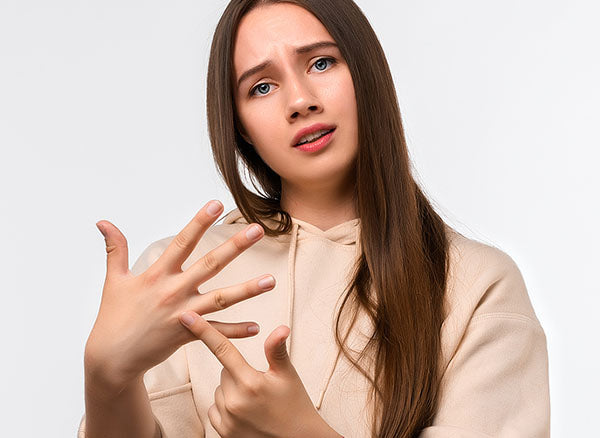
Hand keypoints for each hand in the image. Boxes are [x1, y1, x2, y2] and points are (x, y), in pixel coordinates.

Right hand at [84, 200, 274, 396]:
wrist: (111, 358)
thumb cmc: (113, 316)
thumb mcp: (113, 280)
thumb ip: (115, 249)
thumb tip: (103, 222)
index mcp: (157, 275)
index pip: (182, 242)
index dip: (199, 222)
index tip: (216, 204)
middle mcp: (173, 291)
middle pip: (210, 264)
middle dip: (235, 246)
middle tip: (258, 230)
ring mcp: (183, 314)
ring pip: (221, 299)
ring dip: (248, 290)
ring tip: (271, 280)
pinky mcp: (187, 335)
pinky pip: (216, 333)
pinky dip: (236, 331)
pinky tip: (256, 327)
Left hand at [179, 315, 330, 437]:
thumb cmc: (296, 407)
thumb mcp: (288, 376)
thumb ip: (276, 351)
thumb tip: (281, 328)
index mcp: (250, 382)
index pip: (222, 349)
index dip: (203, 331)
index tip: (187, 317)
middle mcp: (235, 401)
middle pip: (225, 371)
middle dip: (238, 372)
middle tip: (260, 384)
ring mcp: (227, 419)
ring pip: (219, 390)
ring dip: (232, 390)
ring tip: (255, 402)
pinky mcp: (224, 433)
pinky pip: (215, 409)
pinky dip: (226, 407)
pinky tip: (245, 412)